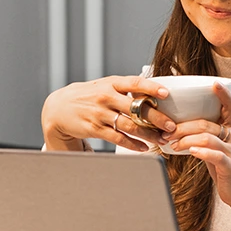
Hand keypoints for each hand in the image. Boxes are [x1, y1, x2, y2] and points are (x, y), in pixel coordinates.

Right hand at [41, 76, 176, 151]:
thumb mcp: (105, 85)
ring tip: (162, 139)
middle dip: (156, 118)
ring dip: (148, 134)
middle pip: (136, 108)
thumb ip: (126, 88)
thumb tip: (154, 91)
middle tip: (171, 126)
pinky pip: (118, 138)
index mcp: (112, 83)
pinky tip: (144, 147)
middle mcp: (106, 97)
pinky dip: (133, 144)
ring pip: (129, 126)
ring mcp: (100, 113)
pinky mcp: (95, 129)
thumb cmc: (89, 95)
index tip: (166, 93)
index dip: (151, 88)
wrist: (59, 108)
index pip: (135, 83)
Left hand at [166, 82, 230, 230]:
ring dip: (186, 139)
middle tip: (166, 132)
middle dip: (183, 126)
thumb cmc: (225, 169)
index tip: (213, 83)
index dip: (223, 94)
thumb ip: (203, 136)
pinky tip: (191, 153)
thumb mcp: (216, 148)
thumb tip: (176, 128)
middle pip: (206, 123)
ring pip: (207, 137)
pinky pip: (215, 155)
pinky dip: (201, 152)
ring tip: (172, 144)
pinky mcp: (230, 166)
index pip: (230, 106)